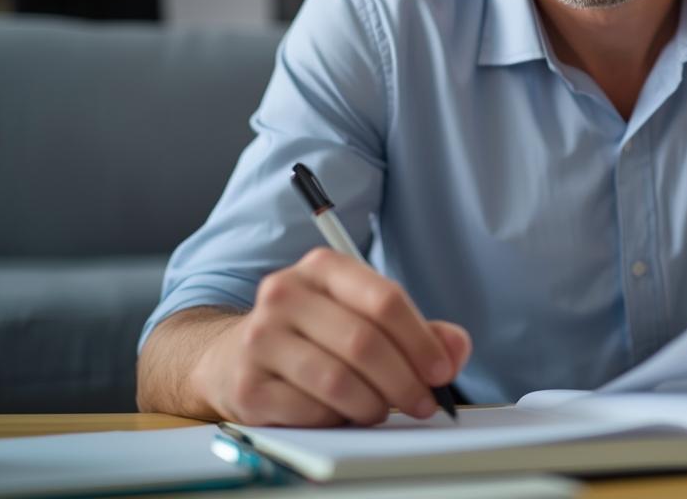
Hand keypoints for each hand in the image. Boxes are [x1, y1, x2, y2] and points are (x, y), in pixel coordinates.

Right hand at [192, 248, 470, 426]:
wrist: (231, 356)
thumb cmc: (311, 335)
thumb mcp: (361, 317)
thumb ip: (416, 330)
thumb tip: (455, 348)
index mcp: (321, 268)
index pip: (384, 299)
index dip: (421, 341)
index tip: (442, 370)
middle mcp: (285, 294)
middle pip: (364, 343)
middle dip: (405, 381)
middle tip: (423, 402)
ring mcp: (260, 339)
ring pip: (339, 381)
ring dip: (375, 405)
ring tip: (382, 409)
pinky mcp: (248, 385)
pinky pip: (311, 412)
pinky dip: (338, 420)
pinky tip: (342, 414)